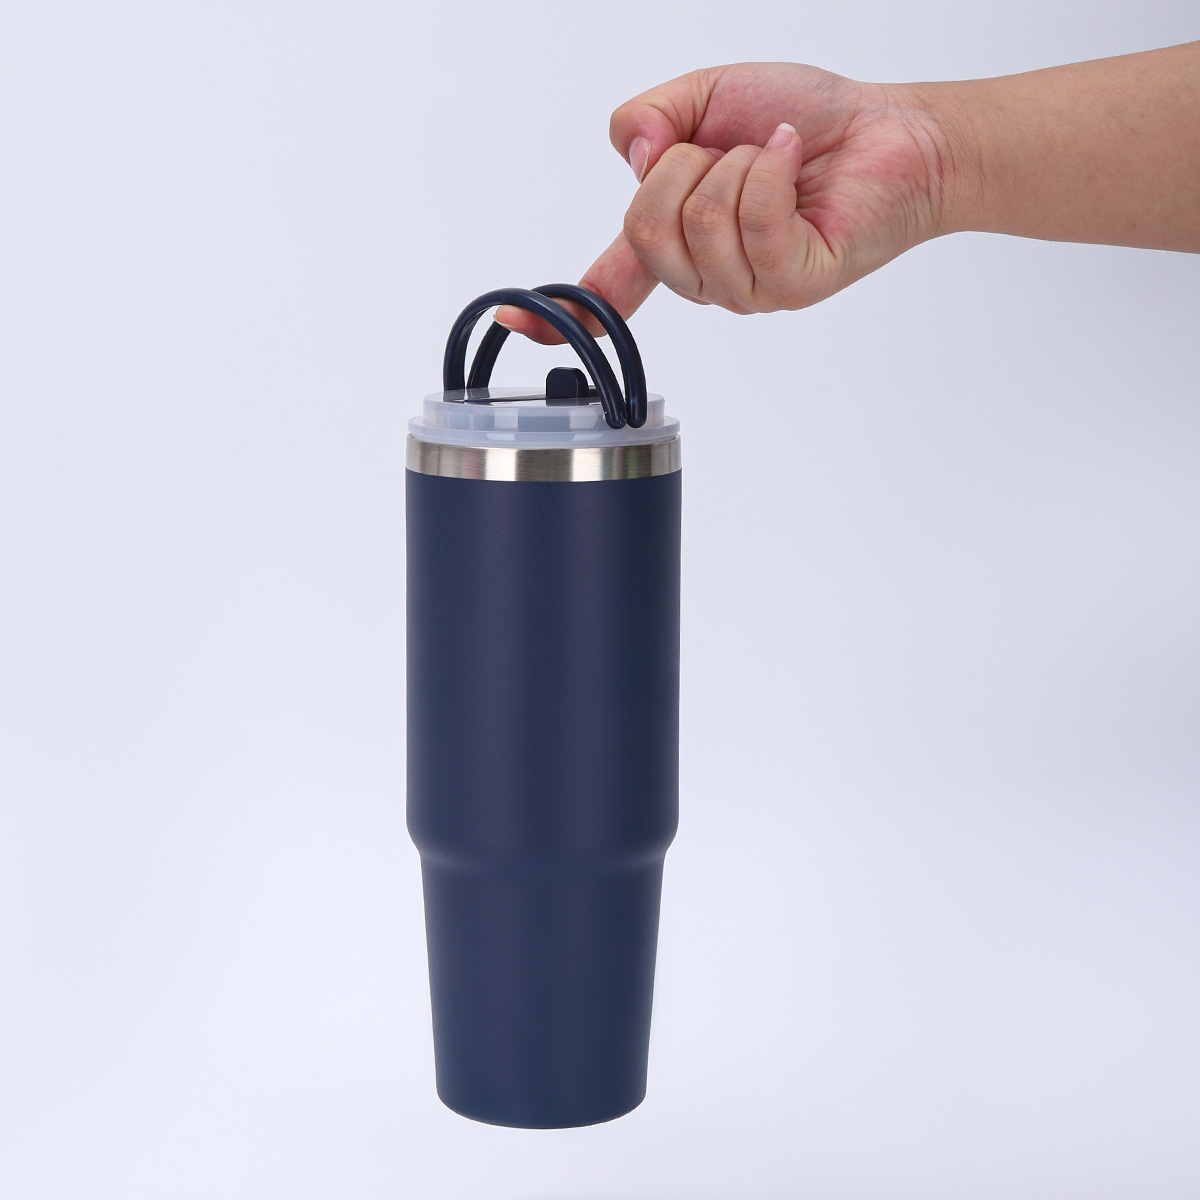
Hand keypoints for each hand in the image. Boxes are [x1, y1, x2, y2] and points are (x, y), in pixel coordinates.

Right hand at [496, 62, 949, 341]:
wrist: (891, 128)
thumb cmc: (804, 117)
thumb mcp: (708, 97)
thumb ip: (652, 118)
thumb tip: (636, 159)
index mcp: (676, 240)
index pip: (611, 285)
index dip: (562, 307)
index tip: (516, 320)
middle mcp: (705, 275)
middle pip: (645, 230)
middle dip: (683, 164)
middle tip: (731, 149)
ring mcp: (747, 287)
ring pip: (699, 223)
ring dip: (738, 163)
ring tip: (775, 159)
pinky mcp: (791, 282)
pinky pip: (752, 222)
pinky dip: (773, 168)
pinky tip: (795, 160)